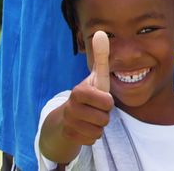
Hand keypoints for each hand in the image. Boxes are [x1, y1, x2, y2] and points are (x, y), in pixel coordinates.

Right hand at [59, 31, 113, 145]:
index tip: (101, 99)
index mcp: (79, 91)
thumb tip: (101, 32)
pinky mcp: (69, 136)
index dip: (107, 102)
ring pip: (98, 130)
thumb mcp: (95, 76)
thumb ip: (101, 57)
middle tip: (96, 109)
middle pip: (104, 118)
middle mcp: (71, 107)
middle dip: (104, 115)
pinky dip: (91, 136)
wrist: (66, 117)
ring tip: (90, 118)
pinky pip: (92, 140)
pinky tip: (85, 128)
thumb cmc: (87, 95)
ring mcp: (69, 123)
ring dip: (98, 126)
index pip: (105, 101)